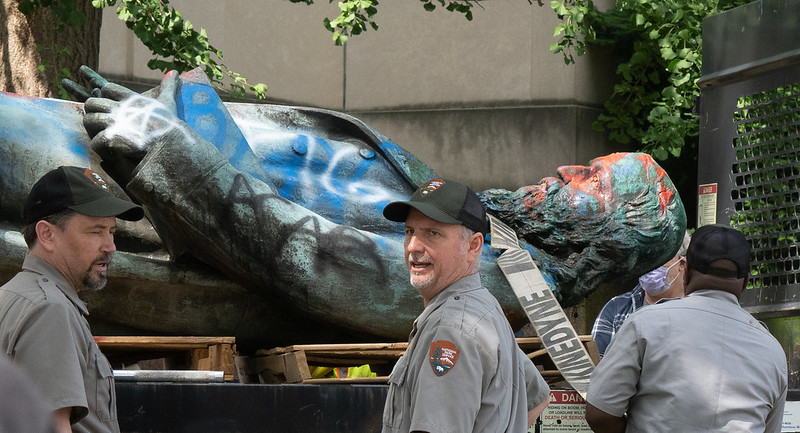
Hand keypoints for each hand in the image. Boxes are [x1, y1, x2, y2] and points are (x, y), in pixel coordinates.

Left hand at [66, 66, 186, 186]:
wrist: (171, 144)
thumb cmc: (170, 124)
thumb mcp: (167, 101)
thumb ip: (168, 86)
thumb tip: (174, 72)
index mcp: (129, 98)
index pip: (107, 88)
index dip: (106, 95)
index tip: (111, 104)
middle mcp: (119, 108)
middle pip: (92, 102)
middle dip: (93, 111)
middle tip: (100, 121)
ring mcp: (113, 122)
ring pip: (89, 120)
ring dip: (92, 129)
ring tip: (101, 136)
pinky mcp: (111, 139)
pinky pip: (95, 141)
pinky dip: (99, 147)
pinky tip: (107, 151)